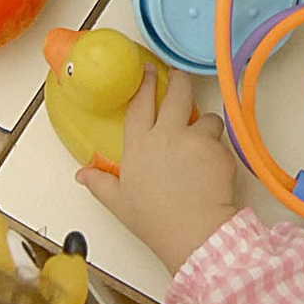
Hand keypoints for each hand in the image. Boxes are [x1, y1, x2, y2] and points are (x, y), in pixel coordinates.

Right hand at [75, 70, 239, 275]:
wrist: (192, 232)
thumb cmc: (155, 220)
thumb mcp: (119, 202)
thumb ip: (99, 183)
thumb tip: (82, 175)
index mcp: (140, 143)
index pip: (141, 102)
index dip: (145, 83)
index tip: (148, 71)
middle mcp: (168, 134)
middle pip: (177, 93)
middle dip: (180, 81)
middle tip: (180, 78)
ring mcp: (196, 139)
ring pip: (207, 117)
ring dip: (206, 125)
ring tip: (202, 143)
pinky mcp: (219, 150)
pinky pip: (221, 142)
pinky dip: (218, 151)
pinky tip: (211, 170)